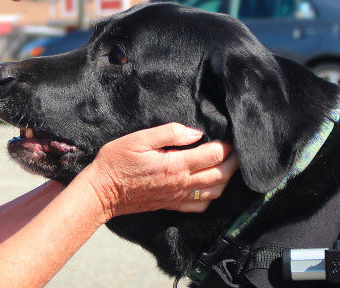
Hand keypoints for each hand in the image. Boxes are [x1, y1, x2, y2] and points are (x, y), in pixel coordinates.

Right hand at [81, 123, 237, 217]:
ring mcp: (177, 197)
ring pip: (215, 192)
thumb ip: (170, 133)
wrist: (102, 192)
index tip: (230, 137)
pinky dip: (213, 197)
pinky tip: (212, 187)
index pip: (213, 155)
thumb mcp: (139, 138)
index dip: (226, 146)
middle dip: (233, 163)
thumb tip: (195, 132)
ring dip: (227, 179)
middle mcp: (181, 184)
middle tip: (237, 151)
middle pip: (220, 175)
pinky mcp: (172, 205)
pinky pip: (201, 206)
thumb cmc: (116, 161)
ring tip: (229, 166)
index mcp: (175, 165)